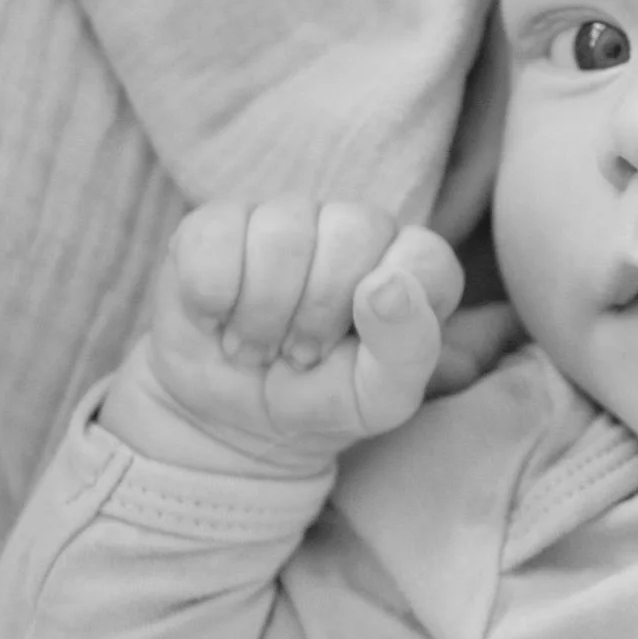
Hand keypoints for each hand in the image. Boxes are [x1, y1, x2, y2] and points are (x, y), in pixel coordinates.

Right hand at [136, 197, 466, 460]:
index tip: (353, 351)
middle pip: (355, 231)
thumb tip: (390, 286)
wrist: (226, 420)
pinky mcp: (216, 223)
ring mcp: (285, 218)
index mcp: (407, 266)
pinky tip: (216, 321)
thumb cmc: (318, 401)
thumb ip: (407, 350)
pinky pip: (216, 237)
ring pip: (283, 232)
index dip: (389, 309)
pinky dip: (211, 297)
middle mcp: (354, 230)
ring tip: (255, 349)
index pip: (425, 256)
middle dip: (319, 313)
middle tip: (298, 357)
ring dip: (263, 312)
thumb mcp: (374, 401)